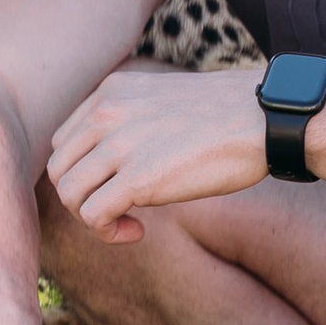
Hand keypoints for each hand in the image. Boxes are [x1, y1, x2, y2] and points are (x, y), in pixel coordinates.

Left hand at [46, 61, 268, 242]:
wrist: (265, 118)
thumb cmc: (226, 116)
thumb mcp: (163, 101)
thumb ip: (132, 120)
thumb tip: (115, 164)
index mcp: (111, 91)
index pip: (65, 140)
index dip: (84, 172)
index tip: (117, 186)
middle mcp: (107, 113)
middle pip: (60, 168)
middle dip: (82, 198)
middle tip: (119, 211)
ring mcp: (120, 144)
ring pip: (68, 194)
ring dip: (92, 219)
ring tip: (127, 223)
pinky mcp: (138, 178)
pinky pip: (93, 215)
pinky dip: (108, 233)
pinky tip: (137, 231)